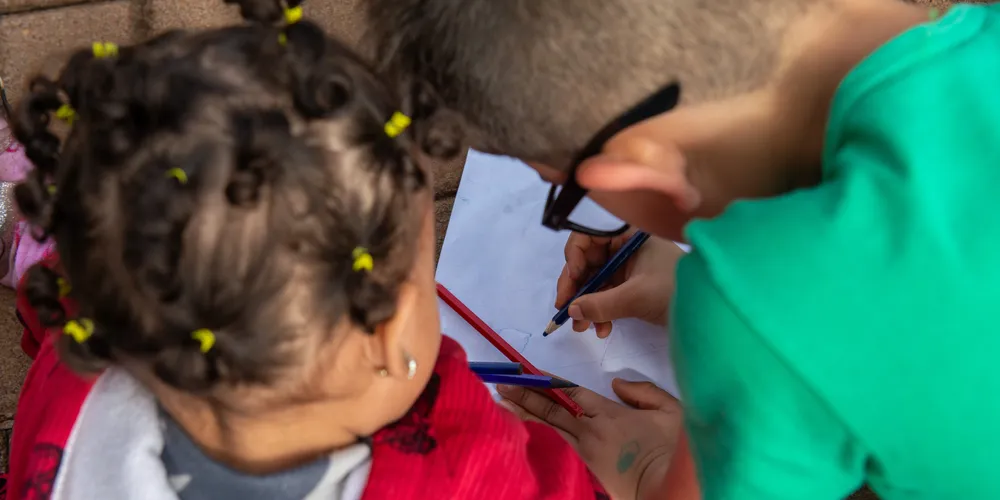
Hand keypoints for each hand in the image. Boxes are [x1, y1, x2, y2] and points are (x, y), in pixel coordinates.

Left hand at [498, 380, 681, 499]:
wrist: (667, 492)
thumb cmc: (671, 452)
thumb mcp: (670, 412)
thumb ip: (643, 393)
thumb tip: (618, 384)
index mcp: (608, 415)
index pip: (571, 393)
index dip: (548, 381)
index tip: (528, 373)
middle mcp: (590, 432)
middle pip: (552, 409)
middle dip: (525, 395)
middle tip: (501, 385)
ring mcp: (587, 451)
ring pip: (553, 426)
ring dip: (528, 412)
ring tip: (505, 402)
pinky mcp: (589, 466)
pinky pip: (563, 440)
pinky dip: (546, 428)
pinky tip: (533, 423)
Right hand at [557, 230, 684, 336]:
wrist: (711, 312)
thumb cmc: (676, 291)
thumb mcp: (636, 297)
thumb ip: (600, 304)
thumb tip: (571, 310)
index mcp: (628, 236)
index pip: (589, 236)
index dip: (575, 258)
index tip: (572, 283)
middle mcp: (626, 247)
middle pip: (588, 261)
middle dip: (577, 289)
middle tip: (566, 312)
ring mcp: (629, 267)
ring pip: (596, 281)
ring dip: (586, 305)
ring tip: (583, 329)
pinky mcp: (633, 286)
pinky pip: (607, 294)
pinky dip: (600, 311)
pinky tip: (602, 330)